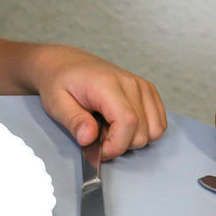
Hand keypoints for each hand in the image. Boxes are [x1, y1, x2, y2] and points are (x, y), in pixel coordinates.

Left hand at [33, 47, 166, 157]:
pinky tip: (121, 124)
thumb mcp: (57, 104)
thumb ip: (74, 121)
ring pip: (154, 130)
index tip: (99, 152)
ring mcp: (142, 86)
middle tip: (97, 134)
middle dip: (120, 144)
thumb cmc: (59, 82)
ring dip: (132, 138)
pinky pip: (159, 122)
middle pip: (142, 132)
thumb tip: (88, 139)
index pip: (127, 122)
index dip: (116, 145)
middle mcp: (130, 83)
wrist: (65, 63)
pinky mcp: (148, 91)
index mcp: (107, 85)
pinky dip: (143, 130)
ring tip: (108, 127)